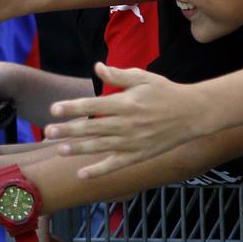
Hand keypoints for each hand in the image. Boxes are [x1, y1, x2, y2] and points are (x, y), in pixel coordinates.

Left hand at [44, 64, 206, 179]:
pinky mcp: (139, 155)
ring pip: (100, 147)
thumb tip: (97, 67)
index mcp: (126, 103)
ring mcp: (133, 142)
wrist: (195, 114)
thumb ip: (118, 75)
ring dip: (78, 149)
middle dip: (68, 130)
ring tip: (58, 149)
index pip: (93, 105)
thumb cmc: (166, 93)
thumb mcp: (144, 78)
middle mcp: (127, 124)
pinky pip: (116, 165)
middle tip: (47, 131)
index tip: (53, 109)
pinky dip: (99, 171)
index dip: (72, 107)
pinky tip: (81, 174)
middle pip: (92, 127)